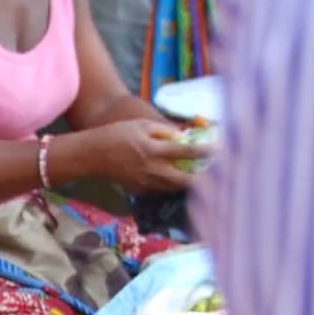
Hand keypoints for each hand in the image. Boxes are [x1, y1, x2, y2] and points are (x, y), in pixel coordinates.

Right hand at [74, 119, 209, 194]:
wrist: (92, 155)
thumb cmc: (117, 134)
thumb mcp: (141, 125)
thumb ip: (164, 132)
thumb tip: (183, 139)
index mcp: (153, 149)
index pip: (186, 152)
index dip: (206, 151)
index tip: (220, 149)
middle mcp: (152, 169)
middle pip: (185, 180)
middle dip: (203, 179)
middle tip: (215, 173)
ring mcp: (146, 182)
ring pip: (175, 188)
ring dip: (189, 183)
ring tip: (201, 176)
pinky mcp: (140, 190)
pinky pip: (162, 189)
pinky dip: (173, 185)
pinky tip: (178, 179)